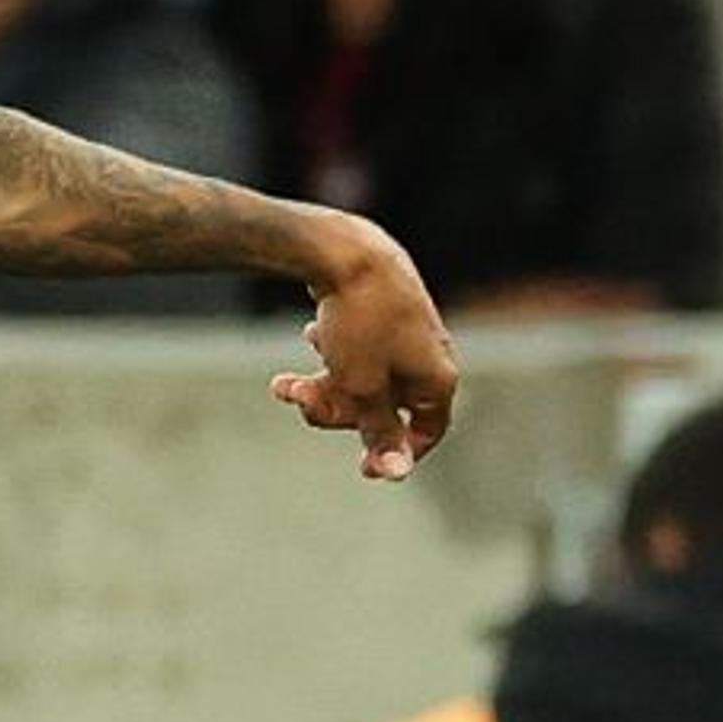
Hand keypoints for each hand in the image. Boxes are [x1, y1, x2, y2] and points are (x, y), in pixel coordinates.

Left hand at [266, 215, 455, 480]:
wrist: (342, 248)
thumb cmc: (359, 321)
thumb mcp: (362, 388)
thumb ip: (379, 431)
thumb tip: (396, 474)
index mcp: (438, 376)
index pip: (429, 430)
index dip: (397, 451)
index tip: (361, 466)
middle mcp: (429, 353)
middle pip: (385, 405)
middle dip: (337, 409)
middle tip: (297, 399)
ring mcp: (407, 329)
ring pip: (365, 376)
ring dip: (323, 383)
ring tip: (284, 380)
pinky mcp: (382, 306)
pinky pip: (359, 346)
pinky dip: (332, 350)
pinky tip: (311, 334)